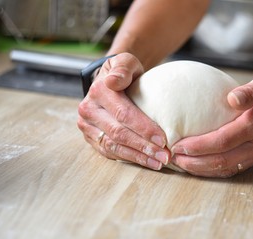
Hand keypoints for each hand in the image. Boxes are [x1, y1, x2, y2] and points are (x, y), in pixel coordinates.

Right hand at [77, 53, 170, 169]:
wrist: (111, 81)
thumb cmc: (126, 73)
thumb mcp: (127, 62)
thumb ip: (123, 67)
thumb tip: (113, 81)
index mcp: (98, 91)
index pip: (123, 113)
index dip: (144, 128)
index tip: (163, 139)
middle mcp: (89, 110)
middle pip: (119, 133)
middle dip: (144, 147)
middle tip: (165, 155)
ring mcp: (87, 126)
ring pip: (114, 146)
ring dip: (138, 156)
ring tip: (159, 162)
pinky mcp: (91, 138)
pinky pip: (110, 152)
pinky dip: (130, 158)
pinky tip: (147, 162)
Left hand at [171, 72, 252, 177]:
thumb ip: (252, 90)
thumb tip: (231, 98)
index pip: (221, 142)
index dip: (197, 146)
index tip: (177, 146)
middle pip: (220, 161)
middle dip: (194, 162)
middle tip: (173, 159)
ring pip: (227, 168)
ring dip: (203, 170)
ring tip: (183, 165)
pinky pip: (235, 168)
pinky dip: (216, 170)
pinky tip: (203, 167)